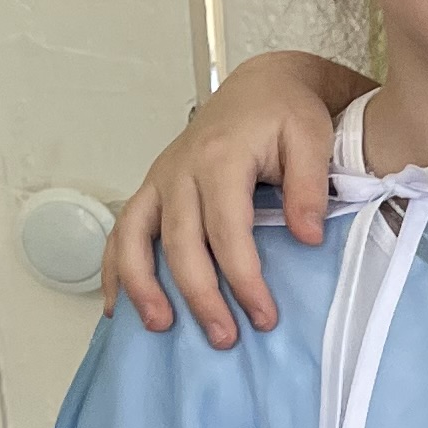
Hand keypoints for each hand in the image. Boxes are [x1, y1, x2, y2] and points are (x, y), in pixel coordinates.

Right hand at [111, 51, 357, 345]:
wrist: (259, 87)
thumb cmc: (287, 115)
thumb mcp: (312, 138)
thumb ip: (309, 186)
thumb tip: (306, 237)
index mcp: (220, 158)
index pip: (227, 229)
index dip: (243, 278)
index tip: (264, 317)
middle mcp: (179, 170)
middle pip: (180, 242)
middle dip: (199, 295)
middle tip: (224, 340)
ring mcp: (159, 180)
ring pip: (133, 237)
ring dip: (142, 285)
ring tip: (159, 328)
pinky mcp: (152, 190)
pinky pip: (122, 232)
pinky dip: (115, 270)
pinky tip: (118, 308)